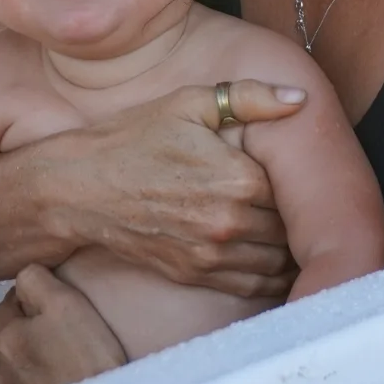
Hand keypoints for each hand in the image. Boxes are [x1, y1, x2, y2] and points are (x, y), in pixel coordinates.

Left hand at [0, 265, 125, 383]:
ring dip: (28, 361)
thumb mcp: (67, 304)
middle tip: (61, 335)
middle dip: (27, 331)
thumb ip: (36, 281)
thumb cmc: (90, 358)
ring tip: (60, 365)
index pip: (8, 303)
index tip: (57, 307)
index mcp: (7, 335)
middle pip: (9, 335)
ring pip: (13, 366)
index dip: (31, 301)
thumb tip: (23, 276)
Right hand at [66, 80, 304, 296]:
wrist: (80, 186)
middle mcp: (230, 221)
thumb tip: (298, 99)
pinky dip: (270, 277)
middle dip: (297, 216)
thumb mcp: (189, 103)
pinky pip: (252, 285)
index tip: (303, 175)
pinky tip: (275, 261)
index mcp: (238, 177)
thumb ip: (250, 98)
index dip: (301, 182)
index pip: (295, 189)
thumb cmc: (134, 138)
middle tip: (303, 204)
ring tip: (293, 232)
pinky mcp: (195, 274)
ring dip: (289, 249)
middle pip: (290, 227)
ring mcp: (212, 253)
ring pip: (277, 260)